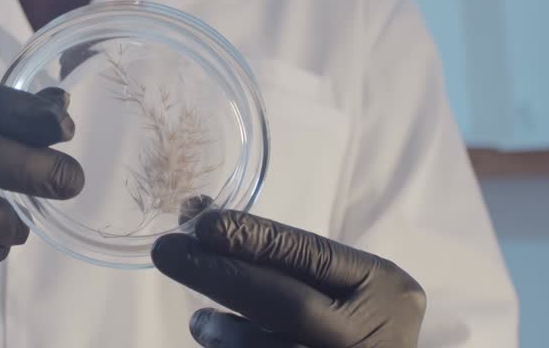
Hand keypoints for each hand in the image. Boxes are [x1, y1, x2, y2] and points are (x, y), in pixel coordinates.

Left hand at [152, 210, 426, 347]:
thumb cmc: (356, 316)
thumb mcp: (342, 278)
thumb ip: (277, 250)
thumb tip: (196, 213)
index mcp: (380, 286)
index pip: (311, 257)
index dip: (256, 239)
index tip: (204, 223)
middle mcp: (369, 331)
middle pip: (288, 305)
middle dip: (221, 274)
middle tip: (168, 251)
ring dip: (224, 330)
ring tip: (200, 320)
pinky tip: (217, 339)